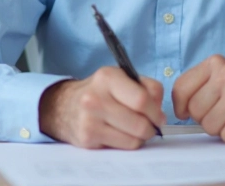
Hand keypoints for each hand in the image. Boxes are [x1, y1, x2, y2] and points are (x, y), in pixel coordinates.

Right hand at [38, 66, 165, 149]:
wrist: (64, 106)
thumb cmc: (100, 91)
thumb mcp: (121, 78)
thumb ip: (147, 88)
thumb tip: (160, 112)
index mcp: (107, 77)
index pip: (141, 99)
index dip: (156, 111)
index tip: (160, 116)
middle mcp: (95, 98)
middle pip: (139, 123)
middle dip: (152, 127)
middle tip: (152, 126)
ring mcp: (89, 121)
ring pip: (133, 139)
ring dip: (141, 137)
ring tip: (136, 129)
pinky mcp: (87, 139)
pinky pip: (122, 147)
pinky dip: (128, 143)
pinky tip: (122, 134)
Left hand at [172, 55, 224, 142]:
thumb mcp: (218, 84)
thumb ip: (195, 90)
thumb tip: (176, 111)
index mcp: (215, 64)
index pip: (180, 88)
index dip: (181, 107)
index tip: (188, 112)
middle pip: (195, 110)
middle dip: (206, 119)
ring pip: (209, 126)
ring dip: (222, 128)